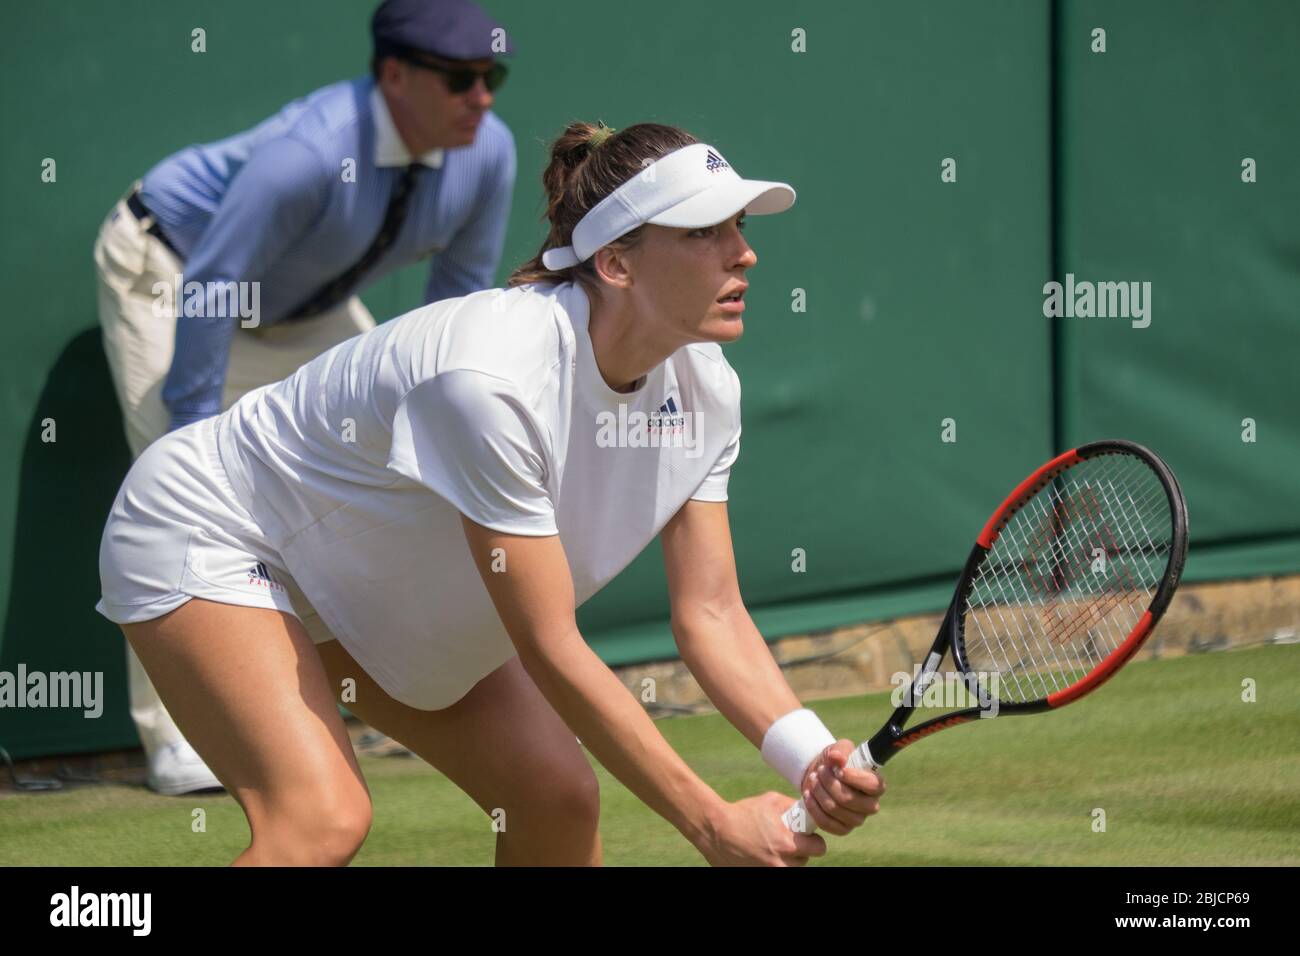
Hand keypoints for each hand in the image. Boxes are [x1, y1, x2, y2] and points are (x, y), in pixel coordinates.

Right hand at [695, 792, 827, 865]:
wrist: (715, 830)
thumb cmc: (743, 813)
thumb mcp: (770, 800)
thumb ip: (792, 805)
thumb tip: (805, 809)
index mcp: (787, 843)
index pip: (819, 848)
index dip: (814, 841)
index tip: (808, 838)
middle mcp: (781, 863)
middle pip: (805, 861)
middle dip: (799, 851)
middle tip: (787, 842)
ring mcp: (770, 872)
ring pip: (791, 869)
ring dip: (787, 861)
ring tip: (773, 849)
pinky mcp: (759, 876)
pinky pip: (775, 871)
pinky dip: (772, 865)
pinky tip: (762, 855)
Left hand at [797, 739, 885, 835]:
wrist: (820, 775)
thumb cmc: (835, 762)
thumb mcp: (839, 749)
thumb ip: (840, 751)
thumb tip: (837, 757)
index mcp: (876, 785)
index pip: (872, 785)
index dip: (854, 778)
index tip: (838, 769)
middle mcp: (870, 805)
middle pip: (848, 799)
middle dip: (829, 783)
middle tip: (820, 771)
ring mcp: (857, 819)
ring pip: (834, 809)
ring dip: (819, 792)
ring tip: (813, 778)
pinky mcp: (842, 829)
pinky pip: (826, 822)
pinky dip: (813, 807)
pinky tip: (808, 794)